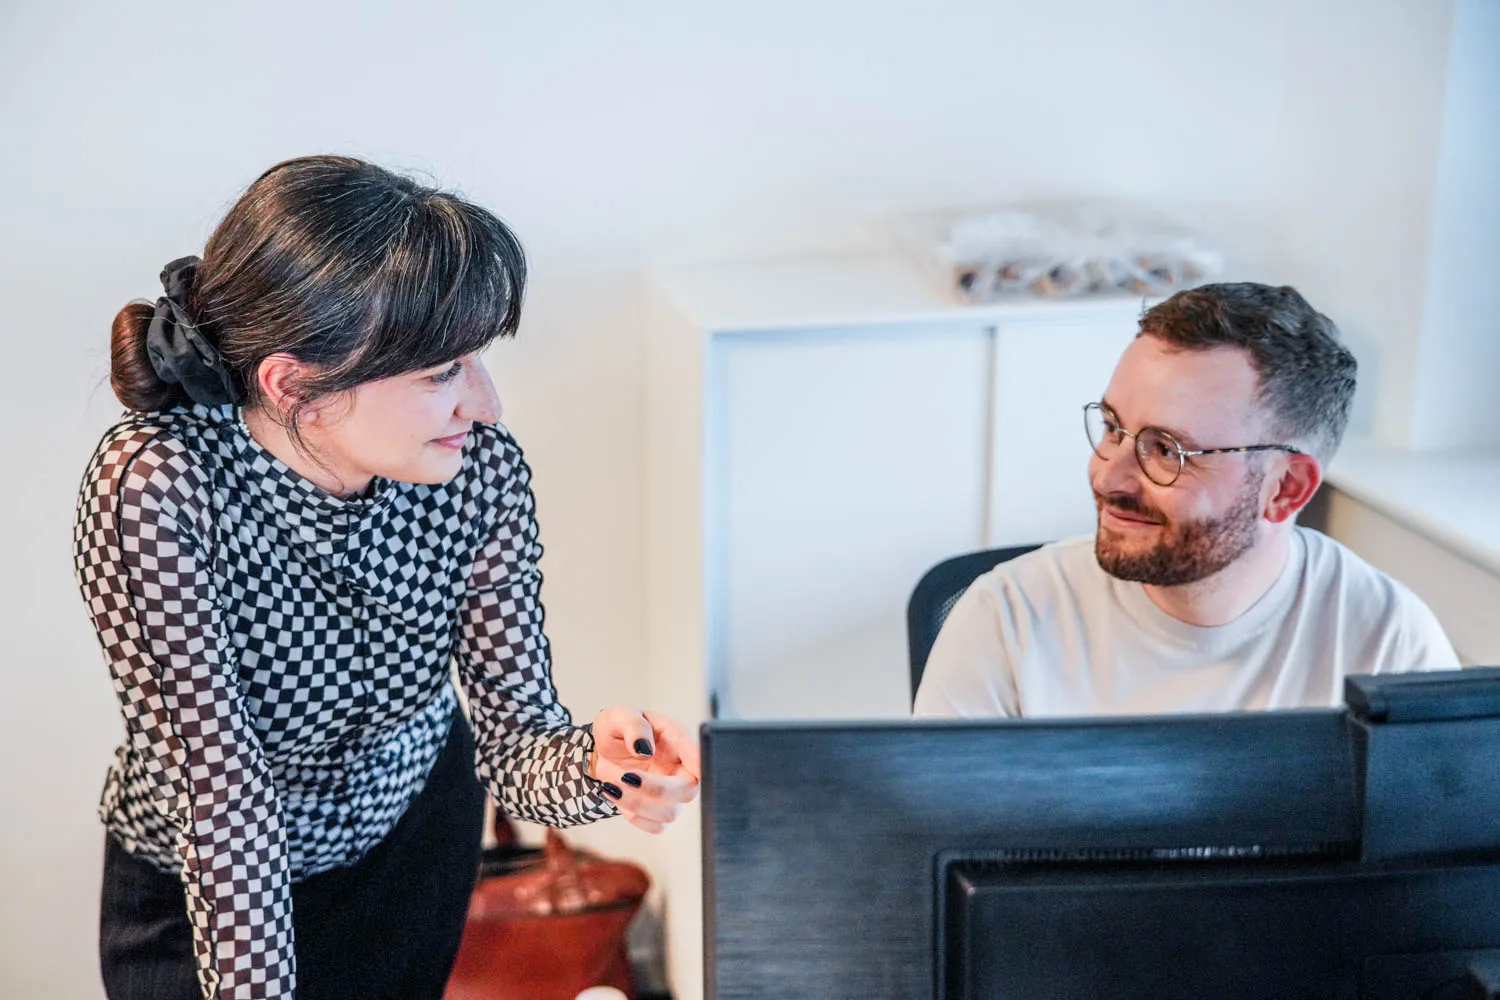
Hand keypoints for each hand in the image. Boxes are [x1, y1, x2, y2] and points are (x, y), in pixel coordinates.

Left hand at [589, 707, 699, 833]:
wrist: (603, 752)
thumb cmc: (617, 729)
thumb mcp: (619, 717)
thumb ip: (633, 726)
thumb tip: (644, 748)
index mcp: (677, 740)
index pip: (698, 754)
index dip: (701, 764)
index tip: (697, 768)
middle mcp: (680, 768)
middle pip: (688, 790)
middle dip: (656, 789)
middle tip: (625, 776)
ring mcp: (672, 792)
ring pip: (669, 812)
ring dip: (636, 803)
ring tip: (610, 784)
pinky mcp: (658, 810)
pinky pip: (656, 826)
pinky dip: (634, 817)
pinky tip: (616, 796)